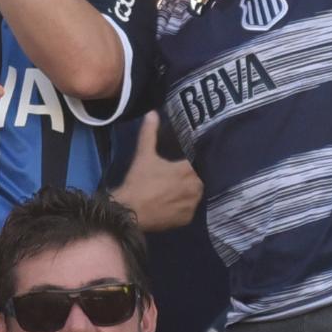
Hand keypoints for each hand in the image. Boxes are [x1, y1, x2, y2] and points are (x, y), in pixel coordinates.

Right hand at [112, 112, 202, 231]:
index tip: (191, 159)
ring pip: (197, 194)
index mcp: (187, 170)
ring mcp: (192, 204)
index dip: (197, 160)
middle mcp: (195, 188)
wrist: (130, 211)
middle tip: (182, 173)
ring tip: (180, 188)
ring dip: (190, 191)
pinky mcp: (187, 219)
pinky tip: (176, 202)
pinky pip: (190, 209)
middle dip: (193, 176)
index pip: (200, 162)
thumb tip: (152, 113)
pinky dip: (185, 205)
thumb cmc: (139, 181)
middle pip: (200, 178)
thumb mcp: (144, 155)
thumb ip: (149, 132)